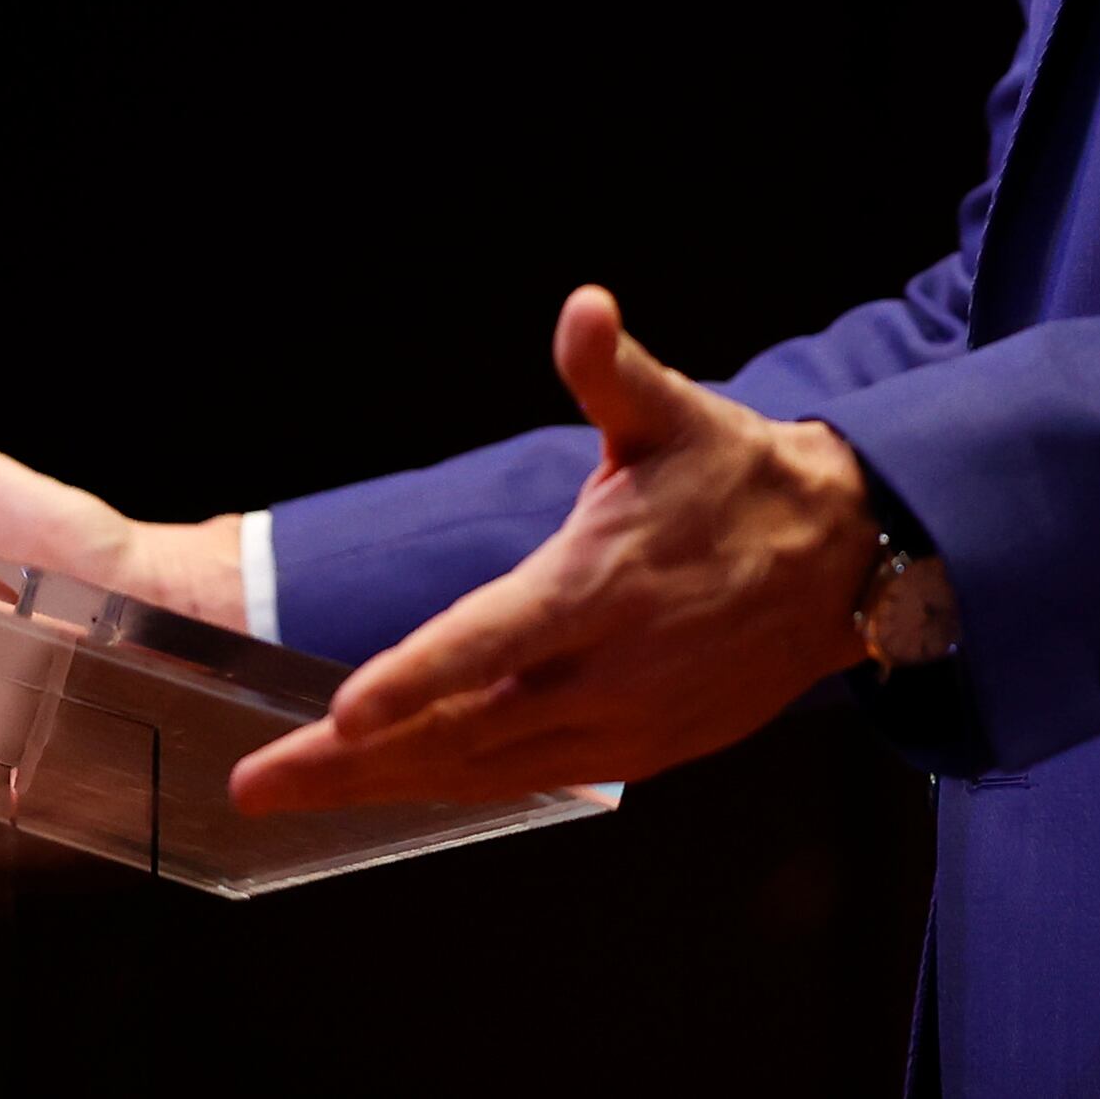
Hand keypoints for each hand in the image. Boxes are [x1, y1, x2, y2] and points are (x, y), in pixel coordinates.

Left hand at [227, 286, 874, 813]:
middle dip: (353, 764)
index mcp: (602, 586)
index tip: (341, 713)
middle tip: (256, 782)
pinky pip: (528, 781)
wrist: (843, 561)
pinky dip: (455, 786)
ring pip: (487, 771)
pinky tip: (395, 785)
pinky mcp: (640, 755)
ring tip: (297, 791)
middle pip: (464, 732)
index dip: (415, 679)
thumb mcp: (678, 413)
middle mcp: (608, 672)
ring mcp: (624, 727)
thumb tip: (584, 308)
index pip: (492, 643)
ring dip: (387, 786)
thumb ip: (613, 371)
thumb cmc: (741, 480)